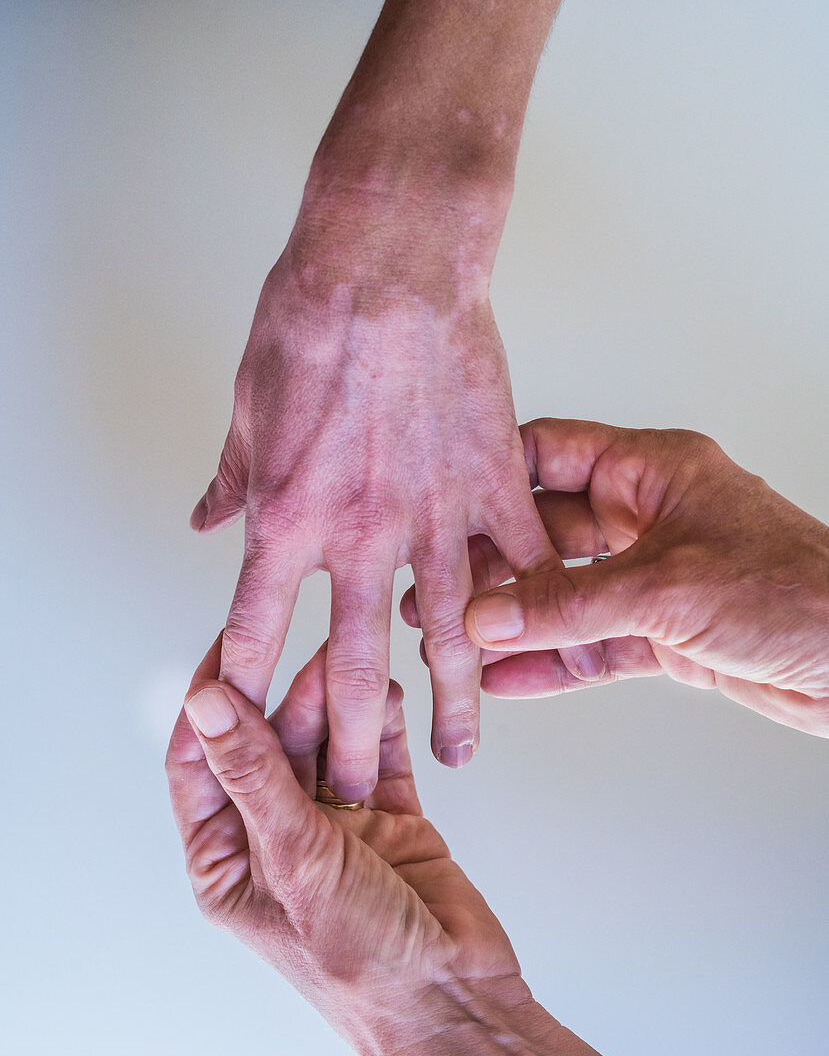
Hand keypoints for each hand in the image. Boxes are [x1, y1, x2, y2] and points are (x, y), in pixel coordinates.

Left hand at [166, 634, 618, 1055]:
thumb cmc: (361, 964)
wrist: (456, 999)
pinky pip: (382, 757)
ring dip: (339, 706)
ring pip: (327, 746)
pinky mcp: (390, 820)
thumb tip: (206, 706)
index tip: (231, 646)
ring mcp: (336, 829)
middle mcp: (279, 839)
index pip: (202, 764)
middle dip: (293, 698)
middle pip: (273, 746)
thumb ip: (256, 777)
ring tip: (354, 665)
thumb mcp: (297, 861)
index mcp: (231, 861)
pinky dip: (385, 726)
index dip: (211, 704)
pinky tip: (389, 696)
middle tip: (318, 655)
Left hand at [190, 191, 592, 799]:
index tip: (244, 733)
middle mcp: (361, 534)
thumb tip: (209, 521)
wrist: (387, 263)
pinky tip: (545, 644)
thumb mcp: (247, 405)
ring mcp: (435, 514)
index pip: (256, 628)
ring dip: (452, 703)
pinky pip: (521, 559)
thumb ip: (232, 479)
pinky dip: (534, 605)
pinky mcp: (493, 482)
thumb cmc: (311, 321)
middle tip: (350, 792)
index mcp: (289, 517)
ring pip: (448, 635)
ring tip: (458, 754)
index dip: (246, 687)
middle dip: (347, 739)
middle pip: (350, 664)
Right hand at [404, 419, 828, 736]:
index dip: (494, 474)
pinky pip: (590, 644)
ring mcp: (652, 579)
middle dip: (490, 564)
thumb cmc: (800, 592)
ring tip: (456, 639)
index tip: (444, 498)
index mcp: (652, 473)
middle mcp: (647, 519)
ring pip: (562, 595)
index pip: (552, 455)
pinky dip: (551, 662)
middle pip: (545, 532)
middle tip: (436, 590)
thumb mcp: (668, 587)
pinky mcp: (662, 633)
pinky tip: (508, 677)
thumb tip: (492, 613)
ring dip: (512, 619)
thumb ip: (572, 603)